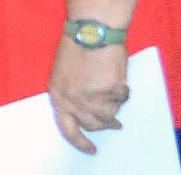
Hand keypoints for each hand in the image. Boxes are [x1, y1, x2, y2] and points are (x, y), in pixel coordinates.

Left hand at [48, 39, 129, 153]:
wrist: (92, 31)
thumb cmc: (76, 47)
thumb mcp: (63, 74)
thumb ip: (71, 94)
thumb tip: (85, 113)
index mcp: (58, 95)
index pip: (67, 129)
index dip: (80, 142)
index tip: (91, 149)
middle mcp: (73, 100)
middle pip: (92, 125)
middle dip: (103, 123)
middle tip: (114, 122)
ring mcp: (93, 97)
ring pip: (109, 116)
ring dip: (114, 107)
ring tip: (114, 93)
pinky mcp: (110, 91)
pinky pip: (121, 100)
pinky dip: (122, 93)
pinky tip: (118, 80)